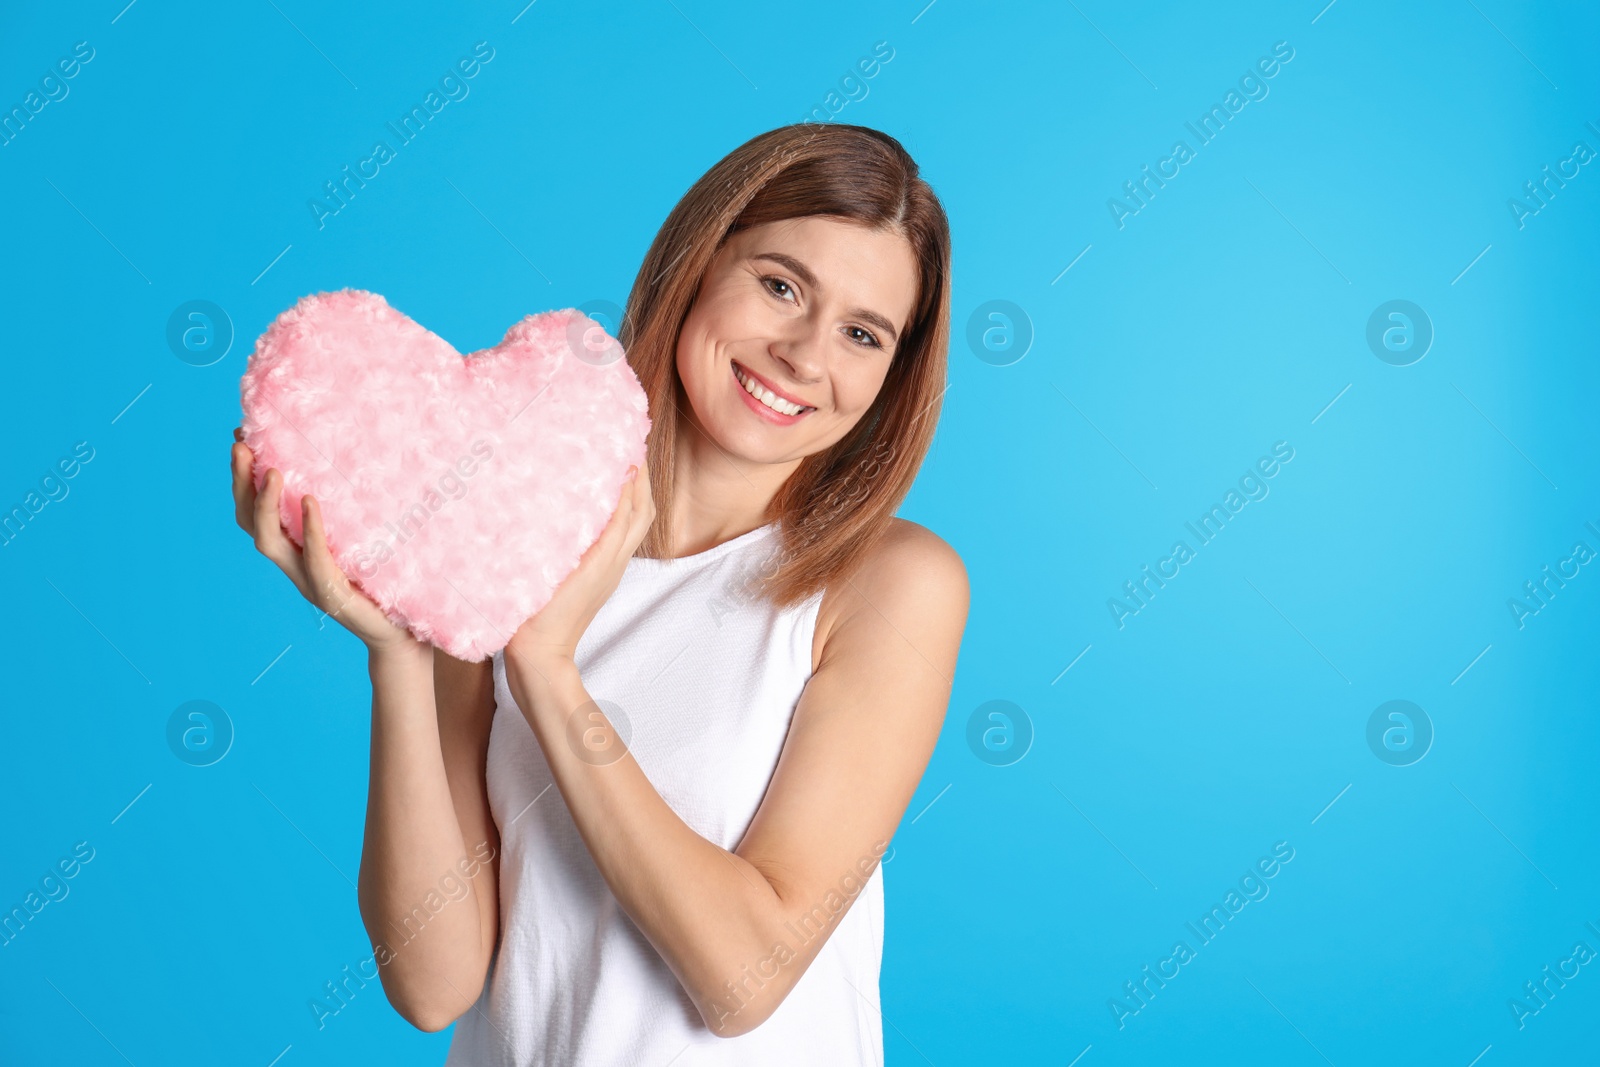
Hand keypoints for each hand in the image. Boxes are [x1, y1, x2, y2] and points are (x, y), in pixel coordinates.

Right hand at [231, 426, 416, 654]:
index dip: (242, 479)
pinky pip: (315, 559)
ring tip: (271, 471)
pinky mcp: (335, 597)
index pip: (255, 514)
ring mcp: (310, 583)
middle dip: (240, 485)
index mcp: (296, 551)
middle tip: (242, 446)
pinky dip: (311, 529)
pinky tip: (310, 501)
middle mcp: (295, 567)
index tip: (241, 437)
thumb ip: (352, 511)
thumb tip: (357, 461)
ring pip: (270, 543)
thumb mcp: (365, 541)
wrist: (407, 635)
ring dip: (266, 505)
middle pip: (250, 524)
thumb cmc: (388, 583)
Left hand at [506, 458, 654, 669]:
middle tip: (630, 438)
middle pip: (643, 509)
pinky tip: (621, 478)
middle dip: (641, 472)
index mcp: (607, 561)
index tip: (626, 451)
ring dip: (637, 480)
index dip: (635, 483)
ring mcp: (608, 566)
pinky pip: (618, 530)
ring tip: (629, 447)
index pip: (632, 514)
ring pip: (636, 514)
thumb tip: (544, 518)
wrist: (538, 654)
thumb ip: (558, 547)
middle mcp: (614, 560)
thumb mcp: (554, 573)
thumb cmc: (537, 616)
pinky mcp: (596, 570)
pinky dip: (624, 503)